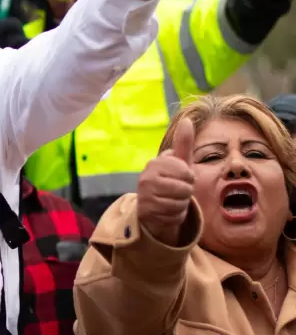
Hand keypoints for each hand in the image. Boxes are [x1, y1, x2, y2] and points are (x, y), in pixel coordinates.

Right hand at [136, 117, 196, 245]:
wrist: (152, 207)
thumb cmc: (170, 182)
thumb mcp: (179, 163)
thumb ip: (184, 143)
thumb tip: (188, 120)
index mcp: (156, 162)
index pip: (186, 172)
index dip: (190, 178)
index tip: (181, 178)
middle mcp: (146, 176)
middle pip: (185, 188)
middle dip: (186, 192)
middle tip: (177, 191)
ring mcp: (145, 194)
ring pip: (180, 202)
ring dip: (181, 205)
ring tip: (171, 201)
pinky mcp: (146, 210)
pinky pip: (173, 214)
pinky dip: (175, 215)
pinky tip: (166, 211)